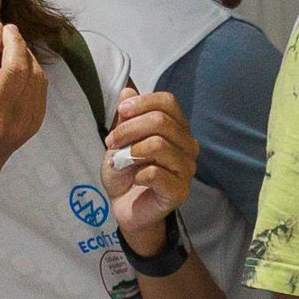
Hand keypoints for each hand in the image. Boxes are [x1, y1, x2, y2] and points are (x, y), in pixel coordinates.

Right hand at [0, 21, 50, 173]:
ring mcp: (16, 125)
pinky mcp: (31, 126)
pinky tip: (23, 63)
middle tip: (8, 29)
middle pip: (13, 69)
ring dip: (25, 53)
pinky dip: (34, 70)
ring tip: (15, 44)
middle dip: (13, 41)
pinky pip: (40, 88)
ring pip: (32, 77)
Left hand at [102, 87, 198, 249]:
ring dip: (130, 152)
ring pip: (159, 145)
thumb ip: (126, 118)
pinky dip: (138, 174)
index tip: (120, 111)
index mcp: (177, 128)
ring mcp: (187, 169)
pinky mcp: (180, 191)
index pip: (168, 102)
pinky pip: (157, 173)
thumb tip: (127, 91)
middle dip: (128, 129)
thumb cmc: (125, 172)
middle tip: (111, 142)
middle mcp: (188, 145)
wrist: (124, 206)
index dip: (142, 102)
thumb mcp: (120, 140)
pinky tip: (135, 179)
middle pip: (161, 122)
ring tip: (119, 162)